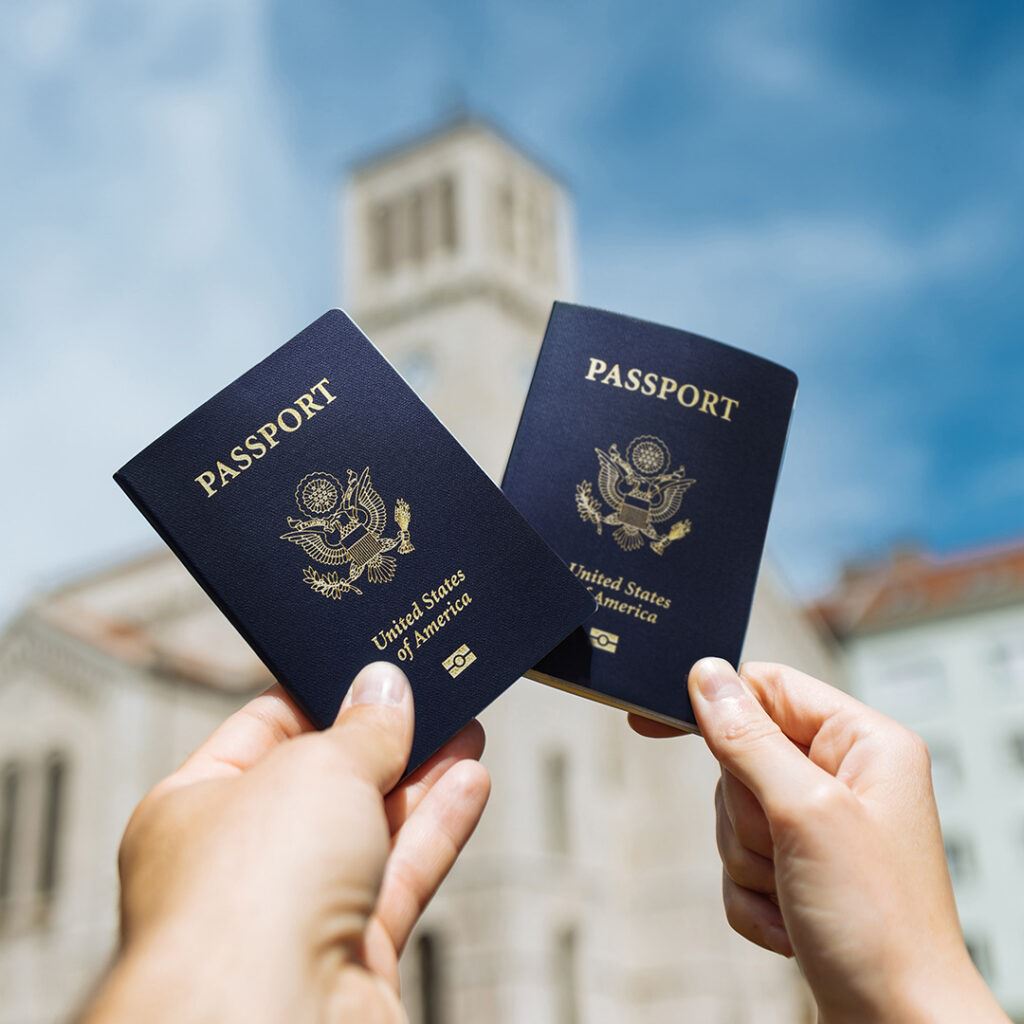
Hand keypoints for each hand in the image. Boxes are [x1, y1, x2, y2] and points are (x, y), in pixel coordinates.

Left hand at [85, 662, 489, 1023]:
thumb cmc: (247, 898)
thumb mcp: (316, 768)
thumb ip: (362, 728)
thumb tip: (385, 688)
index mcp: (194, 807)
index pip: (263, 730)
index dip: (320, 694)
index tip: (370, 668)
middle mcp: (241, 862)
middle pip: (325, 780)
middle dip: (383, 736)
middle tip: (432, 692)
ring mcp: (297, 911)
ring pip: (371, 827)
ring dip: (422, 778)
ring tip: (464, 728)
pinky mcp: (352, 953)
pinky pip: (401, 873)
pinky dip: (438, 828)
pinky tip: (470, 783)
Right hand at [681, 658, 1007, 1023]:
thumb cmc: (879, 925)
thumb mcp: (806, 813)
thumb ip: (749, 738)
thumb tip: (706, 676)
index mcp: (864, 744)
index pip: (768, 688)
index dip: (715, 701)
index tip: (651, 720)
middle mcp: (846, 779)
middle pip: (741, 756)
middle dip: (747, 816)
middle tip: (786, 849)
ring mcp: (822, 829)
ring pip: (733, 816)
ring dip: (750, 864)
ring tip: (797, 894)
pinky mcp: (800, 874)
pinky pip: (738, 865)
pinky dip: (752, 899)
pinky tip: (791, 925)